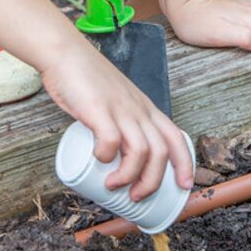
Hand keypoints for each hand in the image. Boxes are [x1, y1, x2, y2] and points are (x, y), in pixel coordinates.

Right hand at [40, 37, 193, 201]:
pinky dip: (106, 155)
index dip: (185, 163)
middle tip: (137, 196)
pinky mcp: (98, 109)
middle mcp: (138, 109)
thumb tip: (117, 154)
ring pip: (140, 149)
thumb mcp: (117, 100)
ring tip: (114, 185)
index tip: (184, 185)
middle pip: (160, 151)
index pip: (175, 137)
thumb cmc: (88, 80)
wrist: (65, 53)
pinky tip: (98, 160)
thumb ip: (121, 120)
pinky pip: (110, 139)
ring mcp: (119, 108)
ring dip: (130, 175)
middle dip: (153, 181)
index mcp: (145, 108)